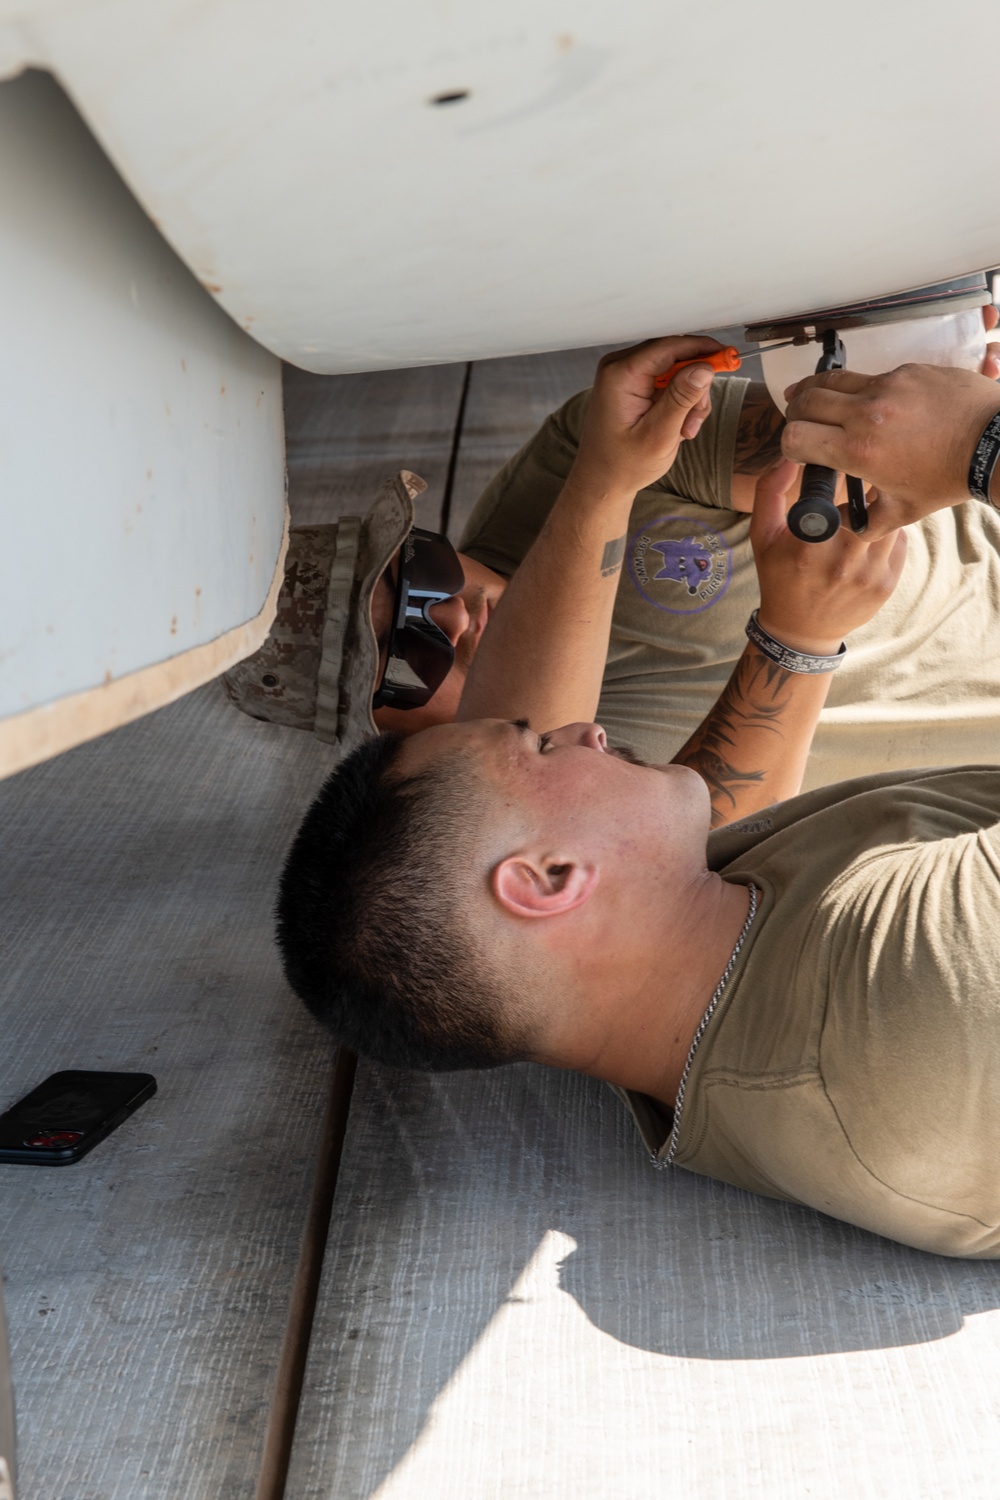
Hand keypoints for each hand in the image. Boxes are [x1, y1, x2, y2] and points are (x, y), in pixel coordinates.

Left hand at [570, 334, 726, 497]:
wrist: (603, 481)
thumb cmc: (624, 465)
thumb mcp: (659, 435)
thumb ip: (682, 399)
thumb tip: (705, 368)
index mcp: (620, 375)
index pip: (669, 346)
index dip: (702, 349)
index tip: (729, 357)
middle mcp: (619, 366)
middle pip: (675, 355)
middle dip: (694, 385)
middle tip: (696, 418)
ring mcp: (624, 374)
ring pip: (675, 369)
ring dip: (688, 398)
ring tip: (684, 430)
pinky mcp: (632, 384)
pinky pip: (667, 380)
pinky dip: (679, 402)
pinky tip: (676, 426)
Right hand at [750, 461, 906, 654]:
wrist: (801, 632)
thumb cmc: (779, 578)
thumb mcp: (762, 536)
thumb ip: (769, 491)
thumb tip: (789, 455)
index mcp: (807, 545)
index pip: (835, 490)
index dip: (842, 474)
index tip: (841, 470)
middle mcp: (841, 560)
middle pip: (867, 503)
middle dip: (864, 491)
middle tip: (858, 486)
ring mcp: (868, 574)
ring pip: (887, 521)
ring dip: (879, 512)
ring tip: (864, 513)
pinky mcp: (886, 584)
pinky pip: (899, 542)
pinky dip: (888, 534)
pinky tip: (871, 538)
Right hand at [781, 363, 999, 536]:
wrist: (994, 442)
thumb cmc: (949, 477)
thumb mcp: (903, 511)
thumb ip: (864, 522)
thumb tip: (842, 523)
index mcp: (859, 450)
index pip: (795, 436)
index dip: (789, 444)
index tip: (798, 451)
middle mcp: (866, 412)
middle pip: (804, 399)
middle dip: (795, 412)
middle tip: (798, 420)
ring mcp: (887, 385)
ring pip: (833, 379)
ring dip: (818, 391)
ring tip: (814, 399)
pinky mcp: (907, 370)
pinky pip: (872, 376)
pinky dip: (863, 389)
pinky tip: (873, 403)